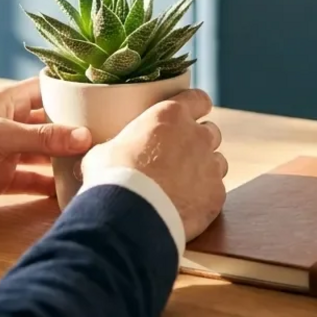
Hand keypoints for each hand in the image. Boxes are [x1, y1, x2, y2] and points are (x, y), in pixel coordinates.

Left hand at [0, 79, 92, 213]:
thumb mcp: (1, 134)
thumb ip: (43, 138)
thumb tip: (85, 137)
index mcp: (10, 101)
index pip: (49, 90)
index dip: (73, 92)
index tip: (104, 96)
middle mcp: (13, 124)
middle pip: (52, 124)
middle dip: (77, 129)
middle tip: (110, 134)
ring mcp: (9, 152)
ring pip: (46, 154)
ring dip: (66, 159)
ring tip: (97, 162)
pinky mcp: (3, 179)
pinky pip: (33, 182)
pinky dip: (49, 187)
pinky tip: (71, 190)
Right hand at [82, 89, 226, 240]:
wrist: (130, 216)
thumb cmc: (113, 178)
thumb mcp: (103, 152)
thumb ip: (115, 146)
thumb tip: (98, 150)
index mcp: (171, 116)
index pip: (198, 99)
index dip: (197, 106)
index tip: (195, 112)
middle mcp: (197, 135)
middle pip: (210, 132)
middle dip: (199, 142)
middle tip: (180, 156)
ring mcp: (210, 165)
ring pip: (218, 161)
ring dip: (205, 169)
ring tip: (184, 185)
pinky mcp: (216, 194)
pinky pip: (216, 190)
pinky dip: (205, 197)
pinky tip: (187, 206)